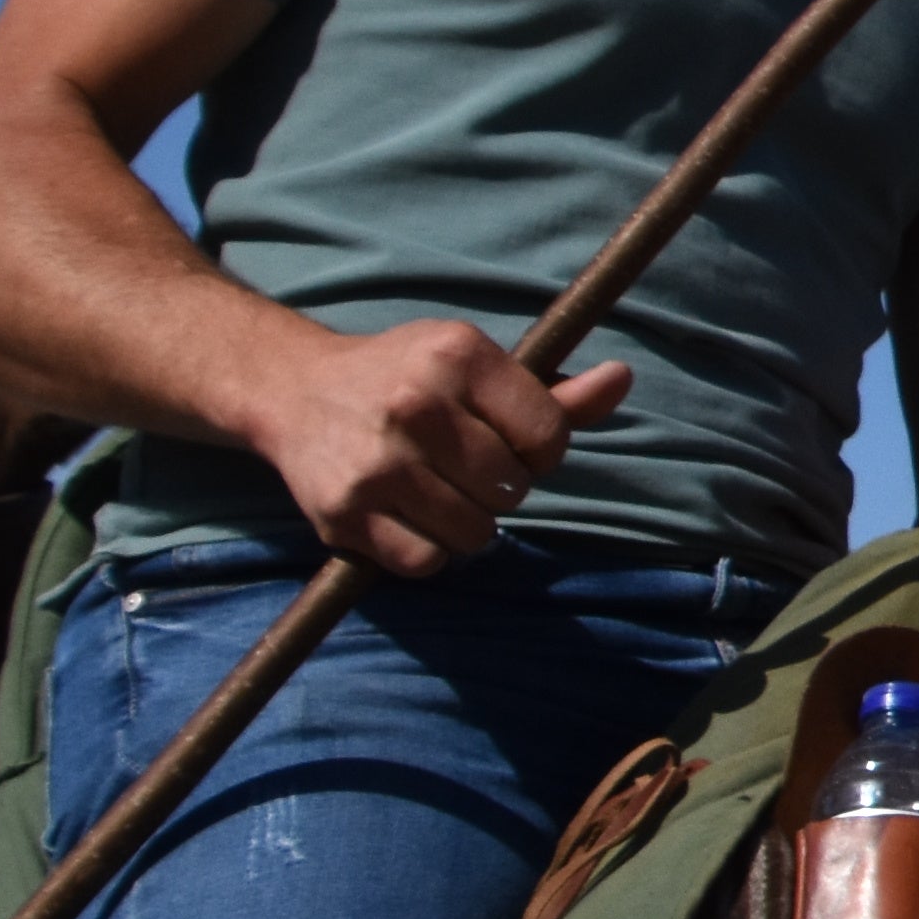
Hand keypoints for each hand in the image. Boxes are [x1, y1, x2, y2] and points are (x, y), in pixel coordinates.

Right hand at [243, 318, 630, 577]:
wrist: (295, 391)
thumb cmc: (405, 377)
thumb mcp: (476, 366)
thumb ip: (552, 390)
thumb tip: (622, 380)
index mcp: (458, 356)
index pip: (549, 436)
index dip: (540, 451)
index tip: (509, 442)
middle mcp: (416, 405)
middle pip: (514, 490)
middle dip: (500, 486)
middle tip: (463, 465)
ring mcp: (377, 463)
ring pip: (476, 533)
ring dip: (467, 523)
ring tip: (437, 490)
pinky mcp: (344, 514)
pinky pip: (428, 562)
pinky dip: (429, 550)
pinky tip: (410, 515)